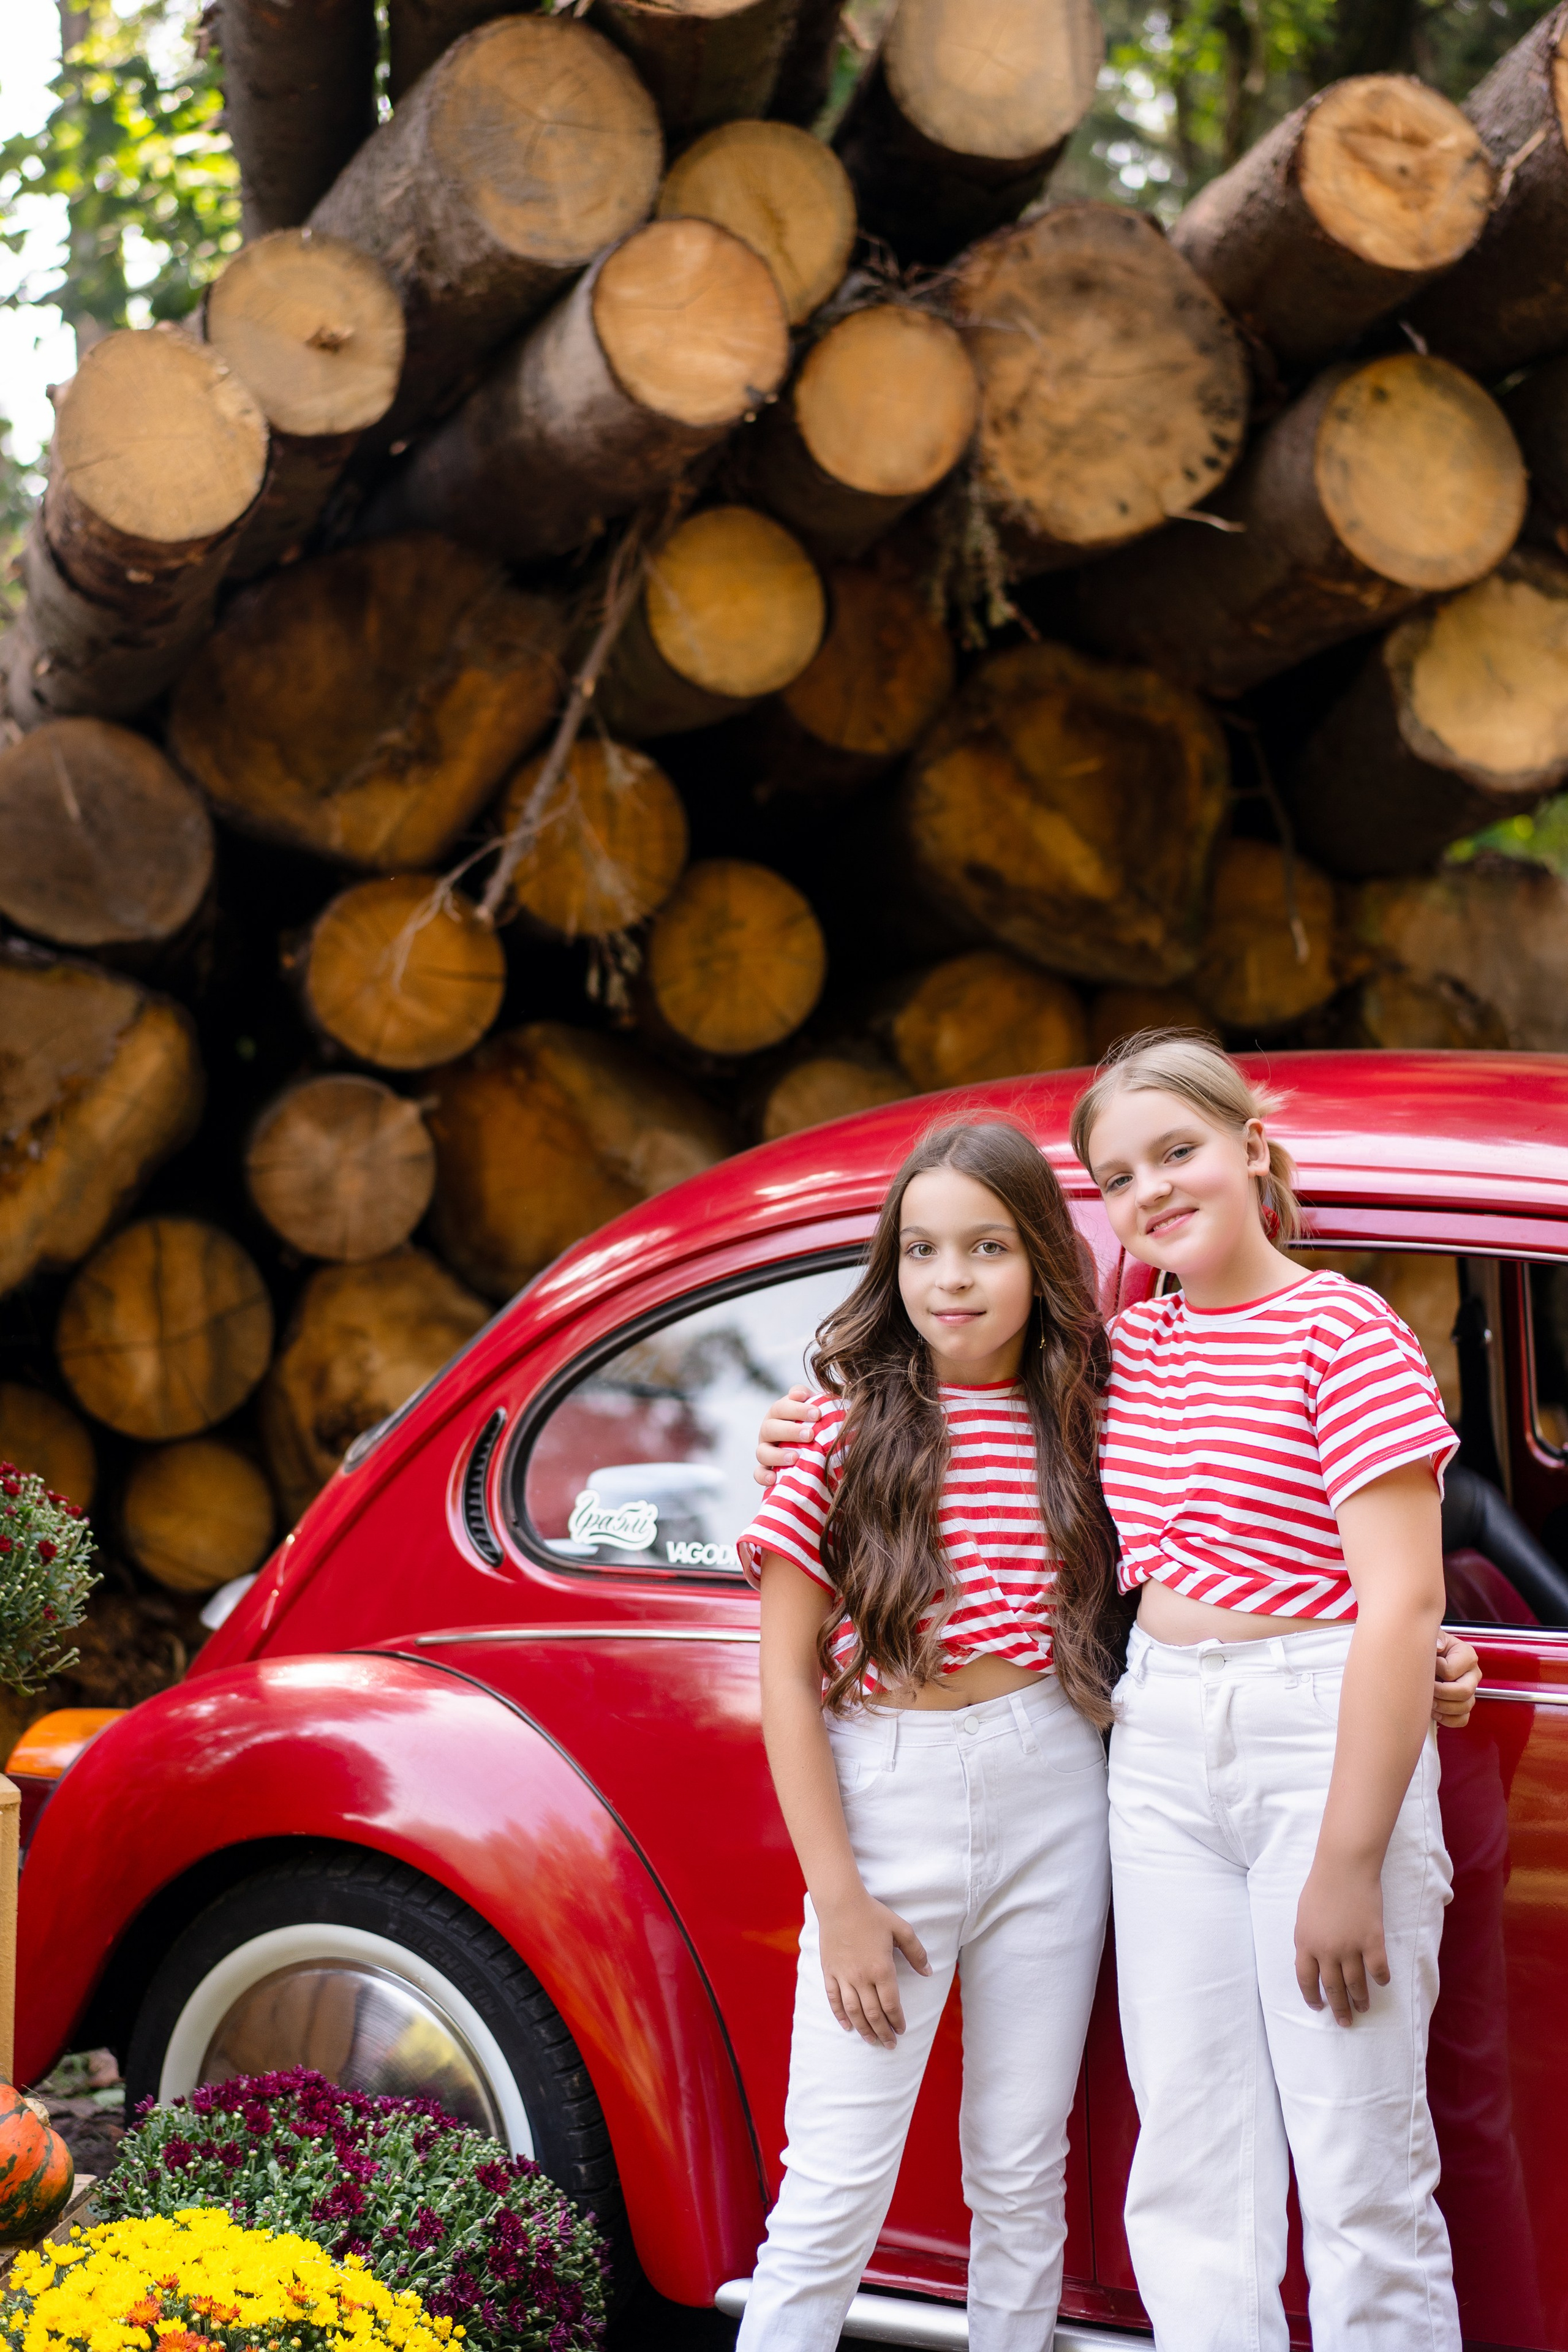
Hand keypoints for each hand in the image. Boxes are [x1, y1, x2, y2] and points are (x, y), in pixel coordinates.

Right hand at [753, 1385, 819, 1489]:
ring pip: (762, 1452)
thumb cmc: (818, 1425)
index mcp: (779, 1414)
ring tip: (795, 1457)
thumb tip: (804, 1394)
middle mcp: (769, 1431)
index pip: (782, 1407)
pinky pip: (759, 1474)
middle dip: (790, 1430)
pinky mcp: (766, 1470)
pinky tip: (774, 1479)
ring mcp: (766, 1451)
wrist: (817, 1450)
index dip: (797, 1409)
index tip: (817, 1413)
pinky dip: (763, 1476)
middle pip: (771, 1428)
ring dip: (777, 1455)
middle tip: (810, 1435)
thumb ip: (814, 1399)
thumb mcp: (817, 1411)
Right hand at [817, 1888, 931, 2046]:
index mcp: (882, 1969)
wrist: (840, 1902)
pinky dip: (840, 2015)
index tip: (901, 2031)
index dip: (897, 2021)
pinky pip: (834, 1999)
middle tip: (889, 2045)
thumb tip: (929, 1973)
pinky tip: (847, 2026)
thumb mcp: (901, 1929)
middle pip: (873, 2014)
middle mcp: (862, 1978)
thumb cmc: (873, 1914)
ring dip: (863, 2029)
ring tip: (871, 2041)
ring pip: (854, 2011)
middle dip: (883, 2033)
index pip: (891, 2005)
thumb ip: (917, 1952)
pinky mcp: (829, 1972)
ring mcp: (844, 1976)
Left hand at [1294, 1857, 1387, 2025]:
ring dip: (1360, 2000)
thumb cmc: (1321, 1885)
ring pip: (1356, 1984)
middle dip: (1339, 2009)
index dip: (1311, 1997)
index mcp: (1305, 1942)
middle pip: (1332, 1988)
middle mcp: (1326, 1950)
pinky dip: (1381, 1979)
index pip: (1305, 1980)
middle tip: (1345, 2022)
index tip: (1318, 2007)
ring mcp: (1350, 1947)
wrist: (1344, 1866)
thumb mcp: (1304, 1914)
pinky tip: (1382, 1983)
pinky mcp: (1372, 1941)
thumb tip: (1311, 1959)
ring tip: (1364, 2008)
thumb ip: (1307, 1938)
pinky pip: (1378, 1970)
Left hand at [1433, 1629, 1480, 1728]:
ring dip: (1442, 1707)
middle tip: (1426, 1689)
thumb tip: (1438, 1645)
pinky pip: (1461, 1720)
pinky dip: (1446, 1718)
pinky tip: (1434, 1710)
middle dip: (1440, 1693)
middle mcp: (1472, 1674)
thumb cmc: (1428, 1646)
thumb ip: (1435, 1637)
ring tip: (1428, 1699)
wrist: (1424, 1657)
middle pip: (1464, 1692)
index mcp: (1467, 1655)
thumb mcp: (1431, 1635)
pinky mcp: (1463, 1706)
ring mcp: (1470, 1691)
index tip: (1425, 1664)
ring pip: (1464, 1708)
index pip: (1450, 1671)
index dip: (1434, 1670)